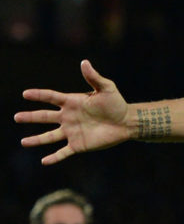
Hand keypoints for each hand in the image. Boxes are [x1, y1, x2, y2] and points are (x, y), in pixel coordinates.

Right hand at [14, 60, 130, 164]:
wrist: (127, 122)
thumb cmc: (117, 103)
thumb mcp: (106, 88)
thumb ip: (94, 77)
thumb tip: (84, 62)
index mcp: (72, 102)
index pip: (51, 97)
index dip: (39, 95)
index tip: (25, 94)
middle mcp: (68, 117)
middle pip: (45, 117)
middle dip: (30, 117)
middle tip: (16, 117)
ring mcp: (72, 132)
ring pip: (49, 137)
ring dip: (36, 140)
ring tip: (23, 142)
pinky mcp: (79, 145)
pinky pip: (63, 152)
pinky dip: (54, 157)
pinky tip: (44, 161)